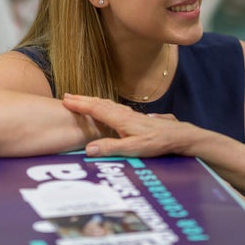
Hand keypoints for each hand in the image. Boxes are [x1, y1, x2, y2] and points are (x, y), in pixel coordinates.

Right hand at [63, 95, 187, 157]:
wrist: (178, 136)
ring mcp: (131, 115)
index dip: (80, 104)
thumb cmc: (158, 143)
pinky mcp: (136, 118)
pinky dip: (104, 104)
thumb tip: (89, 148)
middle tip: (66, 96)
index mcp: (121, 120)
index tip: (65, 100)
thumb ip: (112, 148)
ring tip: (80, 99)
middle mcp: (125, 114)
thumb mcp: (134, 149)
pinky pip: (115, 107)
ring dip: (92, 100)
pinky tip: (105, 107)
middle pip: (100, 103)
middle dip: (82, 99)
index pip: (96, 109)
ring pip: (107, 104)